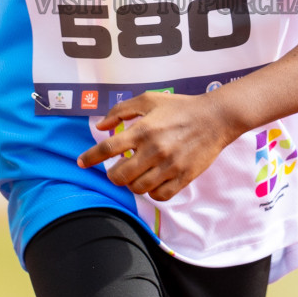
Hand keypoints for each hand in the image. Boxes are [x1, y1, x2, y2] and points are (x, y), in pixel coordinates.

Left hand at [77, 92, 238, 201]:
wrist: (215, 118)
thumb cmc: (180, 107)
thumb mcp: (149, 100)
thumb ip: (122, 111)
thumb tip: (101, 126)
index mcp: (143, 130)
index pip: (107, 148)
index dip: (90, 157)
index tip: (81, 162)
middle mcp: (154, 150)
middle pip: (119, 175)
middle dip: (112, 174)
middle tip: (117, 168)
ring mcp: (169, 166)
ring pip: (138, 188)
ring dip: (131, 183)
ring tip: (135, 174)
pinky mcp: (183, 177)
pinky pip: (159, 195)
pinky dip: (151, 192)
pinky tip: (151, 182)